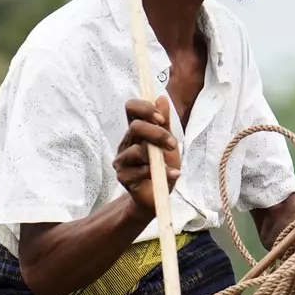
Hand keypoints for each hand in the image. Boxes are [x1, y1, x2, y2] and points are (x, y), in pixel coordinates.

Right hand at [114, 96, 179, 221]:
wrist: (157, 196)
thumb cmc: (162, 167)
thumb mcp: (168, 143)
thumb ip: (165, 123)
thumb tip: (161, 98)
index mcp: (135, 131)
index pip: (131, 108)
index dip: (144, 108)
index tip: (161, 118)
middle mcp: (126, 142)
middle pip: (135, 127)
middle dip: (157, 134)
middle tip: (173, 144)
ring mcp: (122, 160)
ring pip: (137, 150)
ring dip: (158, 156)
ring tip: (173, 165)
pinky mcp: (123, 177)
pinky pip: (141, 171)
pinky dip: (160, 173)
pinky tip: (172, 175)